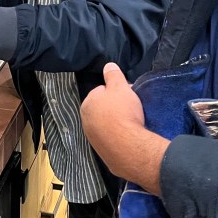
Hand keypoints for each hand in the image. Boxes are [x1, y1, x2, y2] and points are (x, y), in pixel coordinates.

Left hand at [80, 62, 166, 193]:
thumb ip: (113, 75)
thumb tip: (108, 65)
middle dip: (115, 107)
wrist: (129, 147)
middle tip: (131, 108)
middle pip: (103, 109)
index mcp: (87, 104)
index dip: (116, 91)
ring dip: (117, 122)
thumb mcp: (120, 87)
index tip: (127, 95)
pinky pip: (111, 139)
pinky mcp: (103, 152)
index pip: (101, 91)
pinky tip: (129, 136)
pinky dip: (118, 136)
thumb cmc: (123, 113)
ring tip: (132, 122)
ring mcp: (93, 138)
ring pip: (107, 124)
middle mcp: (86, 121)